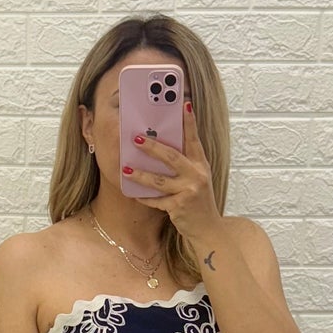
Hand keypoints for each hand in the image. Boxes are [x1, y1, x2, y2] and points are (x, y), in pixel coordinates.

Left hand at [121, 99, 227, 247]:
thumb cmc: (198, 200)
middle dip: (152, 147)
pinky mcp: (179, 207)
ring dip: (140, 174)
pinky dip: (144, 197)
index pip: (194, 139)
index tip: (184, 103)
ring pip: (159, 180)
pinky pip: (156, 200)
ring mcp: (188, 191)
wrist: (208, 229)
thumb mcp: (197, 178)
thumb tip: (160, 146)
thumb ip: (184, 162)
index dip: (189, 121)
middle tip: (135, 138)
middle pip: (171, 156)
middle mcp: (197, 175)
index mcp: (201, 164)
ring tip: (125, 169)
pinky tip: (132, 193)